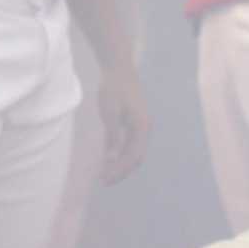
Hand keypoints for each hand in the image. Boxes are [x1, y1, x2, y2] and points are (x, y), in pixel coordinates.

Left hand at [97, 59, 149, 183]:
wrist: (118, 67)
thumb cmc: (113, 87)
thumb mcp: (110, 112)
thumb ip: (112, 136)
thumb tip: (111, 158)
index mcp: (141, 126)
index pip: (133, 156)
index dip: (120, 170)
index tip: (105, 179)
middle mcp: (144, 127)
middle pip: (135, 156)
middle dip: (121, 170)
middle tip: (104, 181)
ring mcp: (140, 123)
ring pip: (133, 150)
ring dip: (120, 163)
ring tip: (105, 172)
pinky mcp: (134, 120)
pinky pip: (129, 142)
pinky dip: (120, 152)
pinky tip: (108, 157)